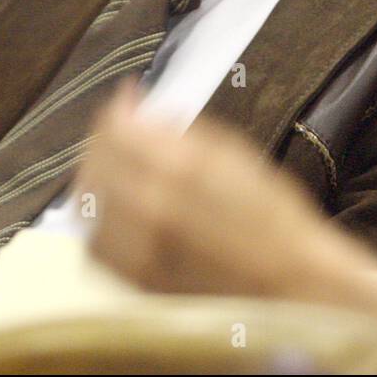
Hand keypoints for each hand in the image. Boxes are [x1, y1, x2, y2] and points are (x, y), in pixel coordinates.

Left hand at [76, 83, 376, 300]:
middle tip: (122, 126)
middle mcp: (151, 209)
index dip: (119, 106)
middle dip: (106, 135)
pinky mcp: (136, 280)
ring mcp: (138, 249)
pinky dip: (98, 220)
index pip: (119, 128)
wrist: (289, 280)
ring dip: (97, 175)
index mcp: (181, 170)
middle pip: (97, 161)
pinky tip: (117, 210)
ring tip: (116, 165)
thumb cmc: (274, 214)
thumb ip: (187, 132)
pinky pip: (95, 244)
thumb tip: (149, 115)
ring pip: (88, 203)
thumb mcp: (238, 155)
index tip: (129, 96)